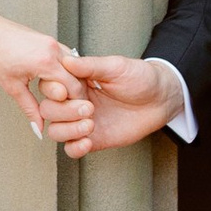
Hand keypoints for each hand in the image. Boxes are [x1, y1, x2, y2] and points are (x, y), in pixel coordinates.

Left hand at [0, 13, 90, 139]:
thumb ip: (30, 108)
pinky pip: (66, 57)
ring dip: (71, 81)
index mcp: (46, 62)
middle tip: (67, 108)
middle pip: (78, 77)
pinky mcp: (49, 40)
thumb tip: (38, 125)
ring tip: (60, 95)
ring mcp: (52, 42)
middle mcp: (53, 49)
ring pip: (75, 66)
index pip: (74, 87)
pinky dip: (65, 70)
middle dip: (76, 94)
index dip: (75, 103)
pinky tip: (55, 80)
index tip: (71, 113)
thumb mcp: (12, 86)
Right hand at [55, 55, 184, 157]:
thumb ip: (90, 66)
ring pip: (56, 131)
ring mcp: (82, 122)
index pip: (49, 86)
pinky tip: (88, 141)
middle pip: (49, 110)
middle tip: (89, 108)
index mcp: (77, 81)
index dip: (52, 90)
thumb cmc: (140, 77)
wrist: (161, 99)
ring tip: (91, 124)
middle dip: (64, 111)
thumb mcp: (116, 67)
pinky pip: (72, 149)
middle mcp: (75, 101)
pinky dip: (75, 148)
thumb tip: (67, 60)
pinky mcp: (94, 139)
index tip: (66, 91)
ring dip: (68, 130)